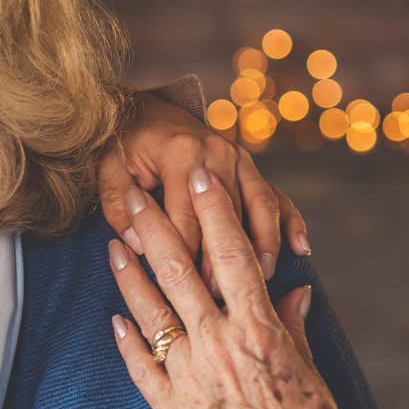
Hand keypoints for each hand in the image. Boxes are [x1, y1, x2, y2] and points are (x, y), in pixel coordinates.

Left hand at [99, 92, 310, 288]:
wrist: (145, 110)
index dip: (186, 257)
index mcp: (180, 155)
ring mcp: (238, 158)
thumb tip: (137, 244)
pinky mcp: (249, 165)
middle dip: (224, 260)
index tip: (186, 292)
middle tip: (222, 298)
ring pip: (260, 206)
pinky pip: (275, 194)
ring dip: (263, 244)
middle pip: (227, 217)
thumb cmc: (122, 145)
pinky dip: (290, 220)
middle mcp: (216, 153)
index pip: (186, 218)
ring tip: (263, 278)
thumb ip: (117, 207)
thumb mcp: (107, 171)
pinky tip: (301, 247)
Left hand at [107, 168, 375, 408]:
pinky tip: (113, 316)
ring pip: (149, 311)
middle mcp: (219, 345)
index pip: (231, 255)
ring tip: (111, 242)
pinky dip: (126, 338)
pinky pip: (140, 366)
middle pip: (178, 271)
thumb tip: (292, 290)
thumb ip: (294, 329)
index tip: (200, 175)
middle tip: (132, 191)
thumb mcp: (312, 376)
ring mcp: (188, 376)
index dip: (214, 211)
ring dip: (128, 274)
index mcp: (260, 330)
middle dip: (154, 226)